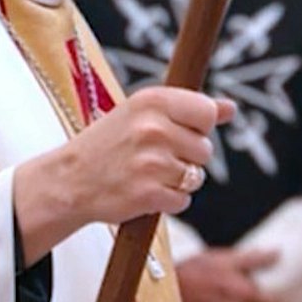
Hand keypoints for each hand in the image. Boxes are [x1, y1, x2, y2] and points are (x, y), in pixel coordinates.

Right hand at [14, 87, 233, 263]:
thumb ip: (189, 108)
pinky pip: (183, 200)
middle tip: (154, 156)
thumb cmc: (109, 143)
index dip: (198, 127)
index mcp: (152, 101)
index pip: (206, 112)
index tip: (177, 131)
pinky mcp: (149, 194)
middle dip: (186, 157)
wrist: (70, 179)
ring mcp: (151, 162)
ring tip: (148, 173)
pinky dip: (168, 201)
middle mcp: (153, 128)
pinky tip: (145, 191)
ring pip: (196, 176)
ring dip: (178, 181)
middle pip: (205, 149)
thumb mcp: (142, 113)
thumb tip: (230, 108)